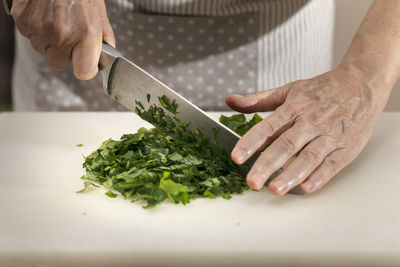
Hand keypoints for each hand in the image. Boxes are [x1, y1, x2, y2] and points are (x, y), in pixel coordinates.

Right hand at [11, 0, 114, 79]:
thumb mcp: (99, 12)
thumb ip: (104, 37)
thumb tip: (106, 56)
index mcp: (85, 32)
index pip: (84, 71)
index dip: (85, 69)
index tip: (85, 65)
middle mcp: (61, 33)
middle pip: (58, 63)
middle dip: (63, 53)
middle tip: (68, 34)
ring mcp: (39, 28)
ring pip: (42, 49)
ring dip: (48, 40)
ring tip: (56, 19)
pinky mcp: (22, 20)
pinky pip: (29, 35)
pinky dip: (35, 28)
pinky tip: (44, 14)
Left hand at [227, 67, 384, 194]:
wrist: (362, 83)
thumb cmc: (322, 89)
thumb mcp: (289, 90)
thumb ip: (257, 100)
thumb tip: (230, 101)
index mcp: (294, 107)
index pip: (268, 127)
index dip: (251, 142)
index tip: (237, 157)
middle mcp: (310, 121)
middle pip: (286, 145)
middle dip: (267, 164)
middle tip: (252, 182)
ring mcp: (329, 135)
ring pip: (308, 157)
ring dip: (292, 174)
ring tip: (275, 189)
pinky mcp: (346, 147)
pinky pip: (332, 163)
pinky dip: (320, 176)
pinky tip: (306, 188)